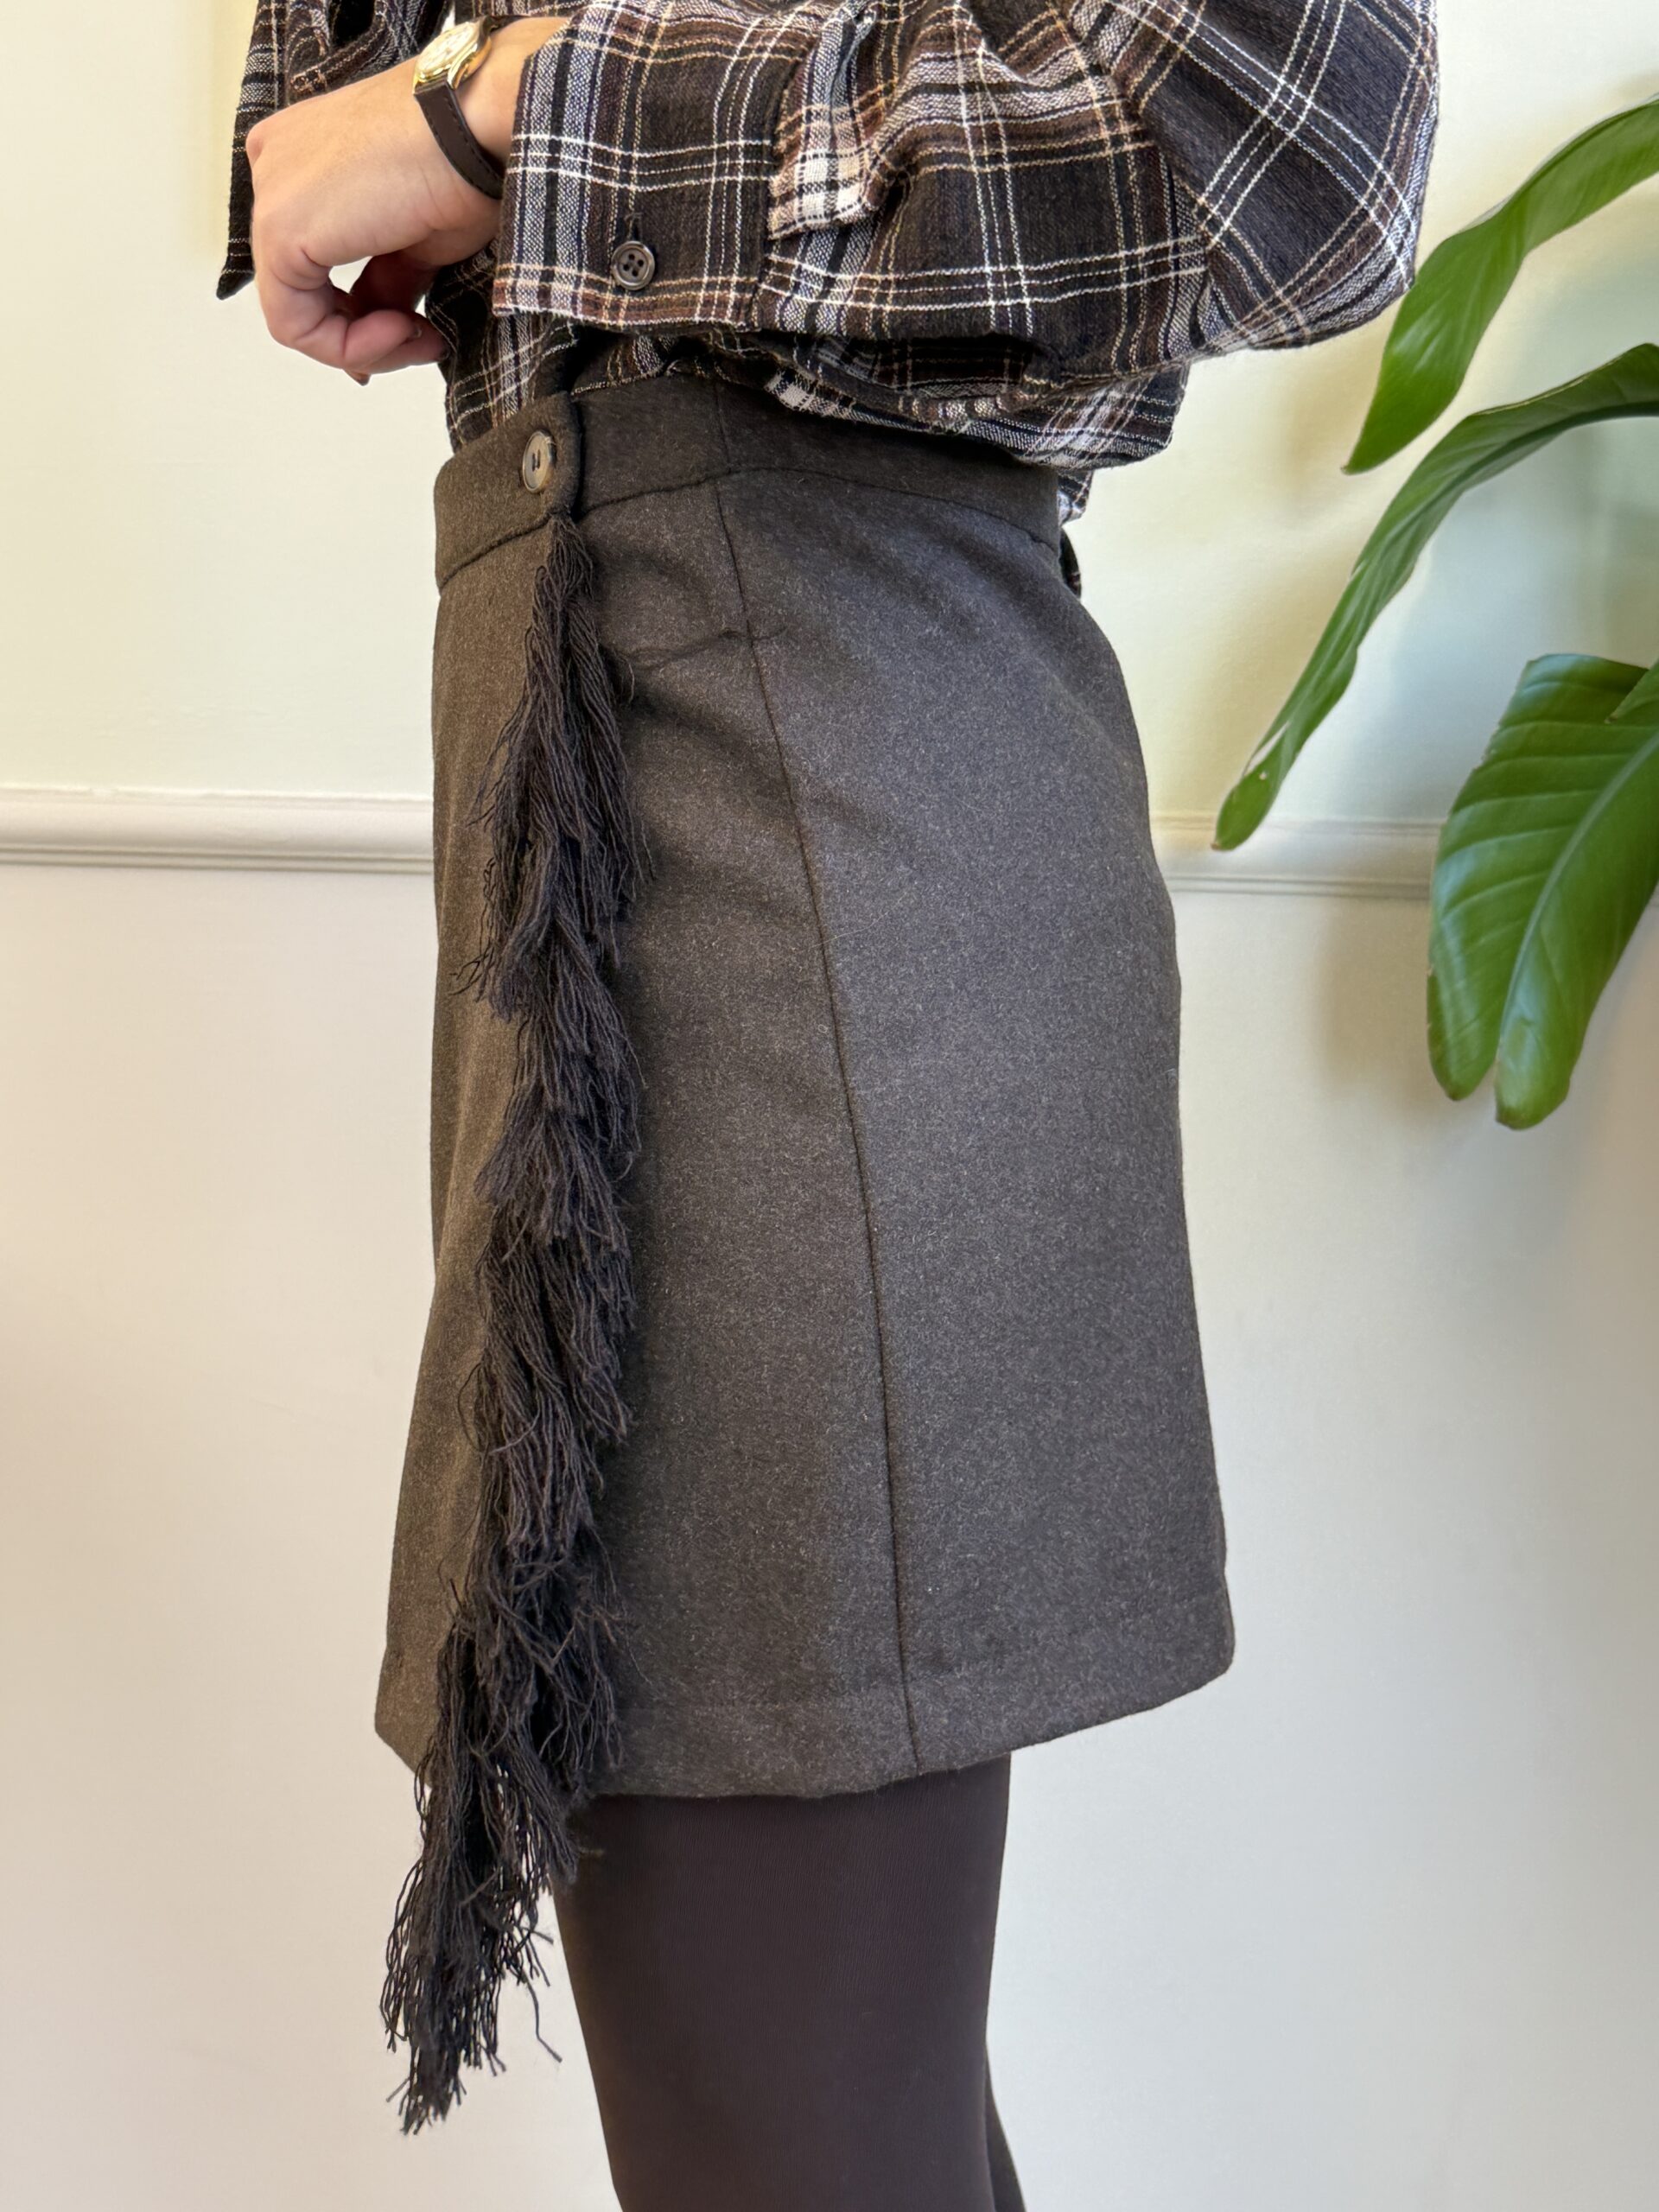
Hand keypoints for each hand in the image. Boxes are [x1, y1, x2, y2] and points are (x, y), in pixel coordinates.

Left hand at [245, 19, 565, 381]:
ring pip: (295, 315)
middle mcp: (276, 166)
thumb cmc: (464, 161)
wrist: (479, 128)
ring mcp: (272, 194)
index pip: (313, 262)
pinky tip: (401, 329)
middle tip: (421, 341)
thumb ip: (386, 276)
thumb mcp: (418, 236)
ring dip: (363, 345)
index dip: (357, 319)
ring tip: (418, 336)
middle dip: (363, 334)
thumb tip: (384, 317)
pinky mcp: (281, 229)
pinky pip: (295, 324)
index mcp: (303, 156)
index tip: (413, 333)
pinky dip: (350, 345)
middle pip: (302, 290)